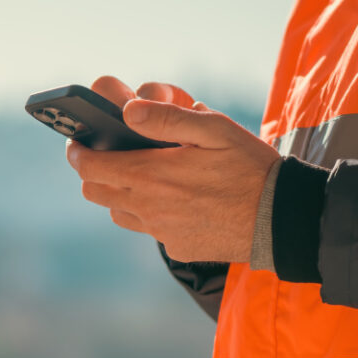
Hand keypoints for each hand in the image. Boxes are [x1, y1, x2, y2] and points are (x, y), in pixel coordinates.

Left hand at [66, 76, 279, 262]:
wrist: (280, 218)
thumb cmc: (250, 167)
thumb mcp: (215, 129)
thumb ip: (168, 118)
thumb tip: (129, 110)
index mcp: (153, 176)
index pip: (91, 167)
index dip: (78, 152)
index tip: (77, 143)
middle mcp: (150, 209)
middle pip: (96, 192)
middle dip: (93, 172)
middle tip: (107, 156)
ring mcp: (163, 233)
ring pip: (119, 213)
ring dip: (120, 194)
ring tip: (143, 177)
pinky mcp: (179, 247)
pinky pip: (150, 230)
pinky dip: (151, 213)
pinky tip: (177, 201)